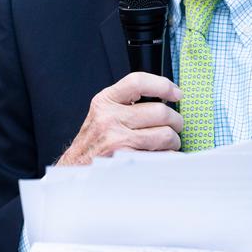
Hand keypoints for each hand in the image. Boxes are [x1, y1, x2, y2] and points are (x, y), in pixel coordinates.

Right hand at [56, 72, 182, 165]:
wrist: (75, 169)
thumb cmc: (94, 142)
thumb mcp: (102, 113)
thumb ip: (126, 102)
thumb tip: (165, 98)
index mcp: (105, 102)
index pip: (138, 82)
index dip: (163, 85)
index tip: (176, 94)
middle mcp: (110, 118)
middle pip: (160, 111)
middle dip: (176, 121)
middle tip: (175, 125)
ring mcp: (118, 141)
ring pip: (165, 135)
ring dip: (174, 141)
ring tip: (168, 143)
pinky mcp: (127, 161)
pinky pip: (162, 155)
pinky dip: (168, 156)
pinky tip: (161, 155)